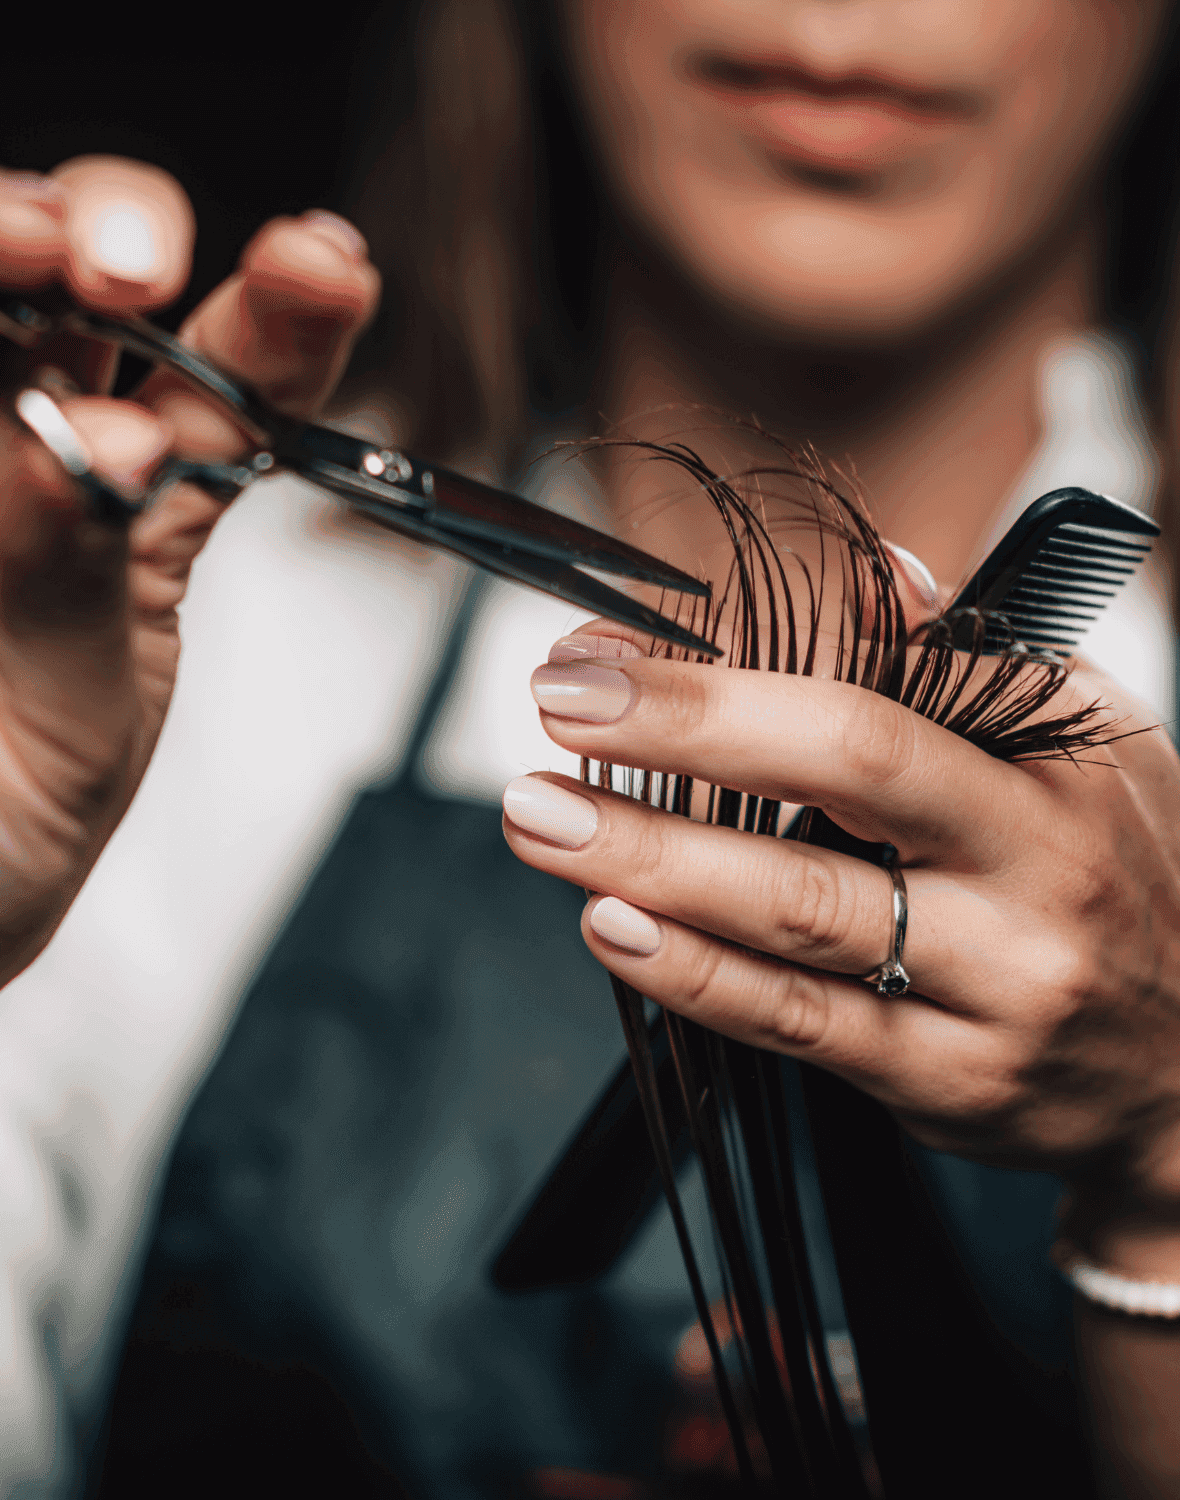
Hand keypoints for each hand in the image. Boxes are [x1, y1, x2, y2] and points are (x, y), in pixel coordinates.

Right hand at [0, 34, 377, 1484]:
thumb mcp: (73, 722)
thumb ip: (80, 574)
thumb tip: (96, 440)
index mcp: (131, 527)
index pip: (223, 388)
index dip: (277, 319)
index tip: (323, 264)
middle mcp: (18, 464)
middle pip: (84, 301)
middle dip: (121, 251)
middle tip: (137, 268)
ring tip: (28, 230)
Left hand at [501, 621, 1179, 1235]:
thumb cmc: (1112, 875)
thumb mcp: (1082, 749)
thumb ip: (968, 664)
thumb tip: (872, 574)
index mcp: (1053, 763)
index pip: (886, 683)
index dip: (732, 663)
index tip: (607, 652)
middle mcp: (1035, 866)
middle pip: (847, 771)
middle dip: (686, 730)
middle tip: (558, 709)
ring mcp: (993, 984)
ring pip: (801, 911)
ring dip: (651, 858)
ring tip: (542, 819)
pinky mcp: (942, 1079)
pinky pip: (799, 1023)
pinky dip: (693, 974)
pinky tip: (611, 925)